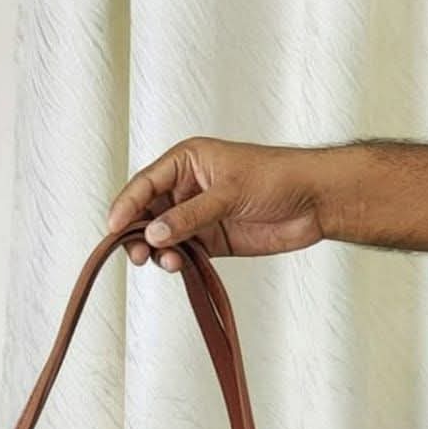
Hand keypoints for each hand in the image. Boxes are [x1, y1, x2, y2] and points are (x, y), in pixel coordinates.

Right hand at [108, 138, 328, 269]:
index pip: (145, 183)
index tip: (113, 228)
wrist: (314, 201)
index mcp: (186, 162)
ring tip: (167, 262)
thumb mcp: (228, 192)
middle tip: (137, 255)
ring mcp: (200, 216)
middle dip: (139, 234)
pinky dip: (177, 261)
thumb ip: (190, 215)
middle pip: (149, 213)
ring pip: (165, 236)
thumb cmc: (276, 178)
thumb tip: (154, 233)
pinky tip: (178, 266)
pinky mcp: (214, 241)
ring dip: (159, 251)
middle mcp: (188, 188)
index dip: (127, 205)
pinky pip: (185, 252)